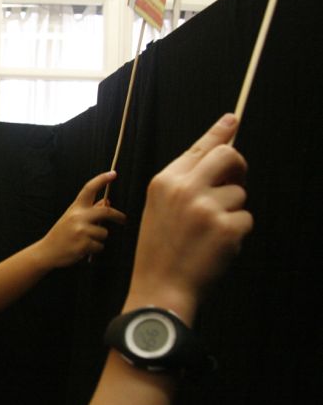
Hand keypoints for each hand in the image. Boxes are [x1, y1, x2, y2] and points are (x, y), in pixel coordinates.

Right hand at [40, 171, 126, 267]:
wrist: (47, 251)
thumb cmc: (61, 233)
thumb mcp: (72, 217)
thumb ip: (90, 209)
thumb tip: (107, 202)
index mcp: (75, 208)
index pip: (89, 189)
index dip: (102, 179)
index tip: (113, 174)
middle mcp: (78, 217)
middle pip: (106, 212)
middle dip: (118, 216)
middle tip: (123, 219)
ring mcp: (81, 231)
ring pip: (104, 232)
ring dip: (99, 238)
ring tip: (86, 240)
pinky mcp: (83, 245)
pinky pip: (100, 246)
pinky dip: (95, 249)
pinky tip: (84, 248)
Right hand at [128, 114, 252, 323]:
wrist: (160, 286)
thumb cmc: (160, 249)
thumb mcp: (159, 208)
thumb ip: (184, 183)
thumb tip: (218, 161)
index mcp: (164, 181)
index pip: (199, 147)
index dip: (219, 131)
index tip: (234, 117)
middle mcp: (184, 189)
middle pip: (228, 156)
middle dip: (238, 167)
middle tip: (235, 182)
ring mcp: (206, 207)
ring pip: (239, 193)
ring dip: (232, 211)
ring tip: (208, 232)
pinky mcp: (226, 227)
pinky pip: (246, 218)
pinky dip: (236, 233)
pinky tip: (215, 246)